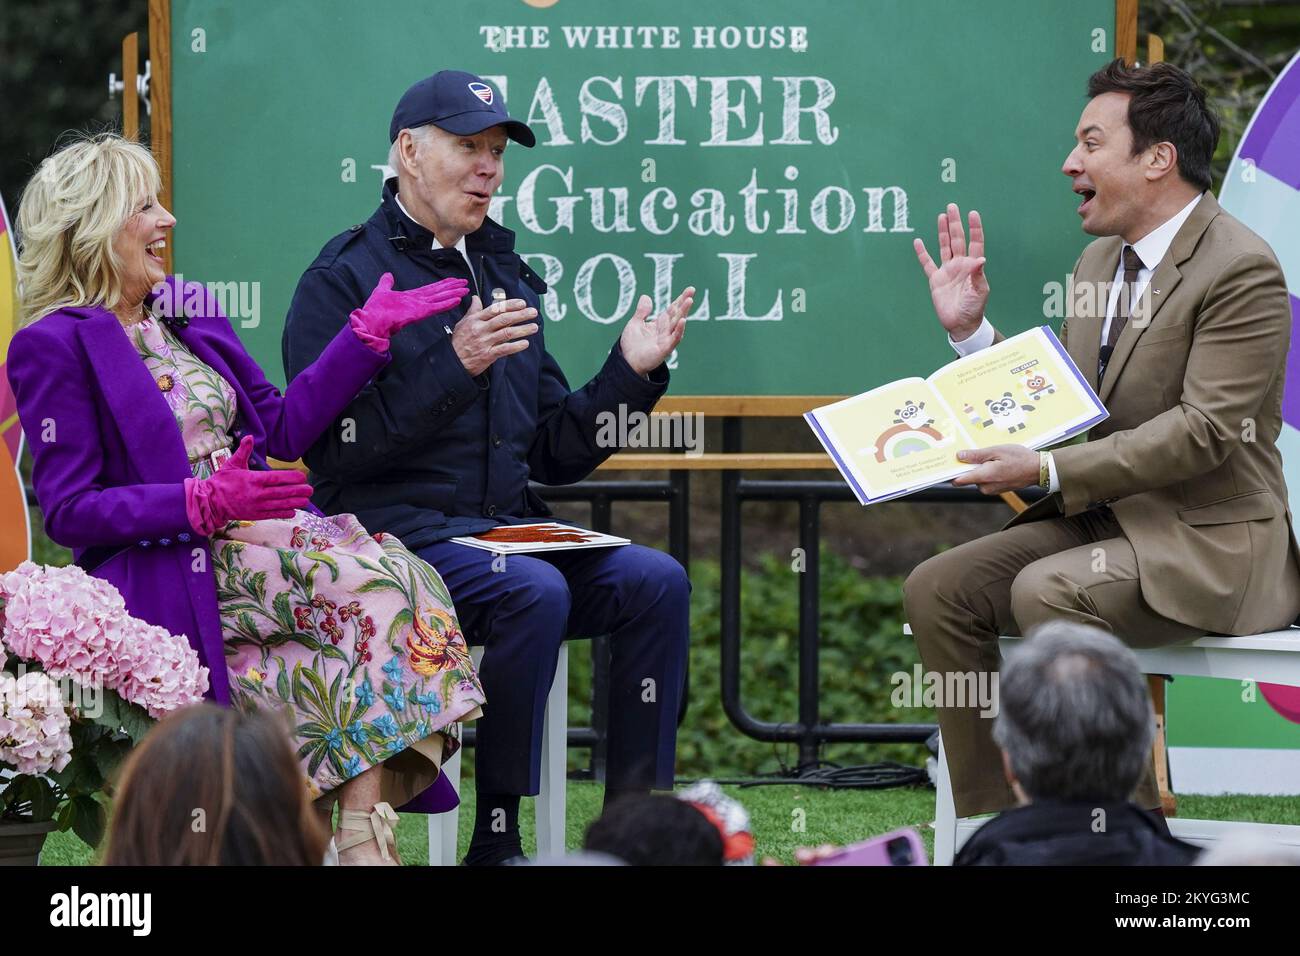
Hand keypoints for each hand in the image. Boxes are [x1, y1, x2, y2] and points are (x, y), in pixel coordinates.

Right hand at [186, 436, 314, 533]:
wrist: (210, 502)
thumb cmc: (222, 482)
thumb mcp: (232, 464)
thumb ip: (243, 451)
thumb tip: (249, 437)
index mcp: (252, 479)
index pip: (276, 478)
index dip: (291, 478)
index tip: (302, 476)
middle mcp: (257, 493)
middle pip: (282, 492)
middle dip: (298, 491)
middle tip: (310, 489)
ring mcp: (257, 506)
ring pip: (280, 504)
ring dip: (295, 503)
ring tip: (307, 500)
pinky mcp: (255, 515)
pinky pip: (273, 514)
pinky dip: (284, 513)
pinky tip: (294, 511)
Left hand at [351, 272, 468, 338]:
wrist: (371, 322)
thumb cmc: (376, 311)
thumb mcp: (381, 291)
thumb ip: (386, 283)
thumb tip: (388, 275)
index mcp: (412, 297)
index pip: (431, 289)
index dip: (443, 284)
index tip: (453, 280)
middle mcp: (419, 302)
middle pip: (439, 293)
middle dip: (452, 288)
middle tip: (465, 284)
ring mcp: (420, 307)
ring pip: (441, 299)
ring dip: (453, 294)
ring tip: (465, 290)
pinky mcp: (420, 313)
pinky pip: (436, 307)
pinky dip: (446, 304)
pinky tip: (457, 300)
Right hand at [451, 295, 538, 376]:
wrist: (452, 361)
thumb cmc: (458, 341)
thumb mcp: (463, 323)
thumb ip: (473, 310)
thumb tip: (476, 297)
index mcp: (475, 320)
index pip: (495, 309)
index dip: (510, 305)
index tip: (522, 303)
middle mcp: (481, 329)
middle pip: (504, 319)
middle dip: (520, 314)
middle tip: (533, 312)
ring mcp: (484, 342)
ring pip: (507, 333)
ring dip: (522, 329)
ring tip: (534, 327)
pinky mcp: (487, 355)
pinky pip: (504, 349)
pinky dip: (516, 346)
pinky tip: (525, 343)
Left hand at [618, 286, 693, 376]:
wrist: (627, 363)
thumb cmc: (632, 345)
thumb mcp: (635, 324)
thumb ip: (642, 311)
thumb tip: (646, 297)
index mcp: (660, 324)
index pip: (672, 309)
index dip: (680, 299)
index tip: (689, 289)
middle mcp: (666, 331)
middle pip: (677, 314)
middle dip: (684, 302)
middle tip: (692, 291)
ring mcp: (666, 340)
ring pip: (677, 324)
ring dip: (684, 312)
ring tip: (689, 301)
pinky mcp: (665, 349)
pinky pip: (674, 338)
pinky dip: (679, 330)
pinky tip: (682, 320)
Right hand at [912, 204, 989, 340]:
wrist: (960, 323)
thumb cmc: (974, 308)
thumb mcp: (979, 292)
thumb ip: (978, 275)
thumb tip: (981, 259)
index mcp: (972, 266)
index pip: (974, 242)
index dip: (974, 228)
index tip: (972, 213)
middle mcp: (960, 264)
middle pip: (957, 239)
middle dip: (955, 223)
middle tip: (952, 206)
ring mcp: (947, 271)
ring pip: (944, 247)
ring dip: (943, 232)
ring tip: (941, 216)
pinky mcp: (935, 280)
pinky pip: (927, 263)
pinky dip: (922, 253)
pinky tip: (919, 242)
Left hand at [950, 444, 1039, 494]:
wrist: (1038, 470)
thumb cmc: (1019, 458)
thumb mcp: (997, 451)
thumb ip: (977, 455)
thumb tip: (959, 457)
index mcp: (984, 477)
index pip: (959, 480)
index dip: (951, 472)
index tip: (946, 465)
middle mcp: (986, 487)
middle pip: (967, 477)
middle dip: (969, 466)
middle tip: (975, 453)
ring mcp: (991, 490)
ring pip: (976, 478)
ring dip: (979, 468)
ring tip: (992, 457)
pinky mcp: (996, 490)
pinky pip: (985, 480)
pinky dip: (987, 472)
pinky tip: (996, 463)